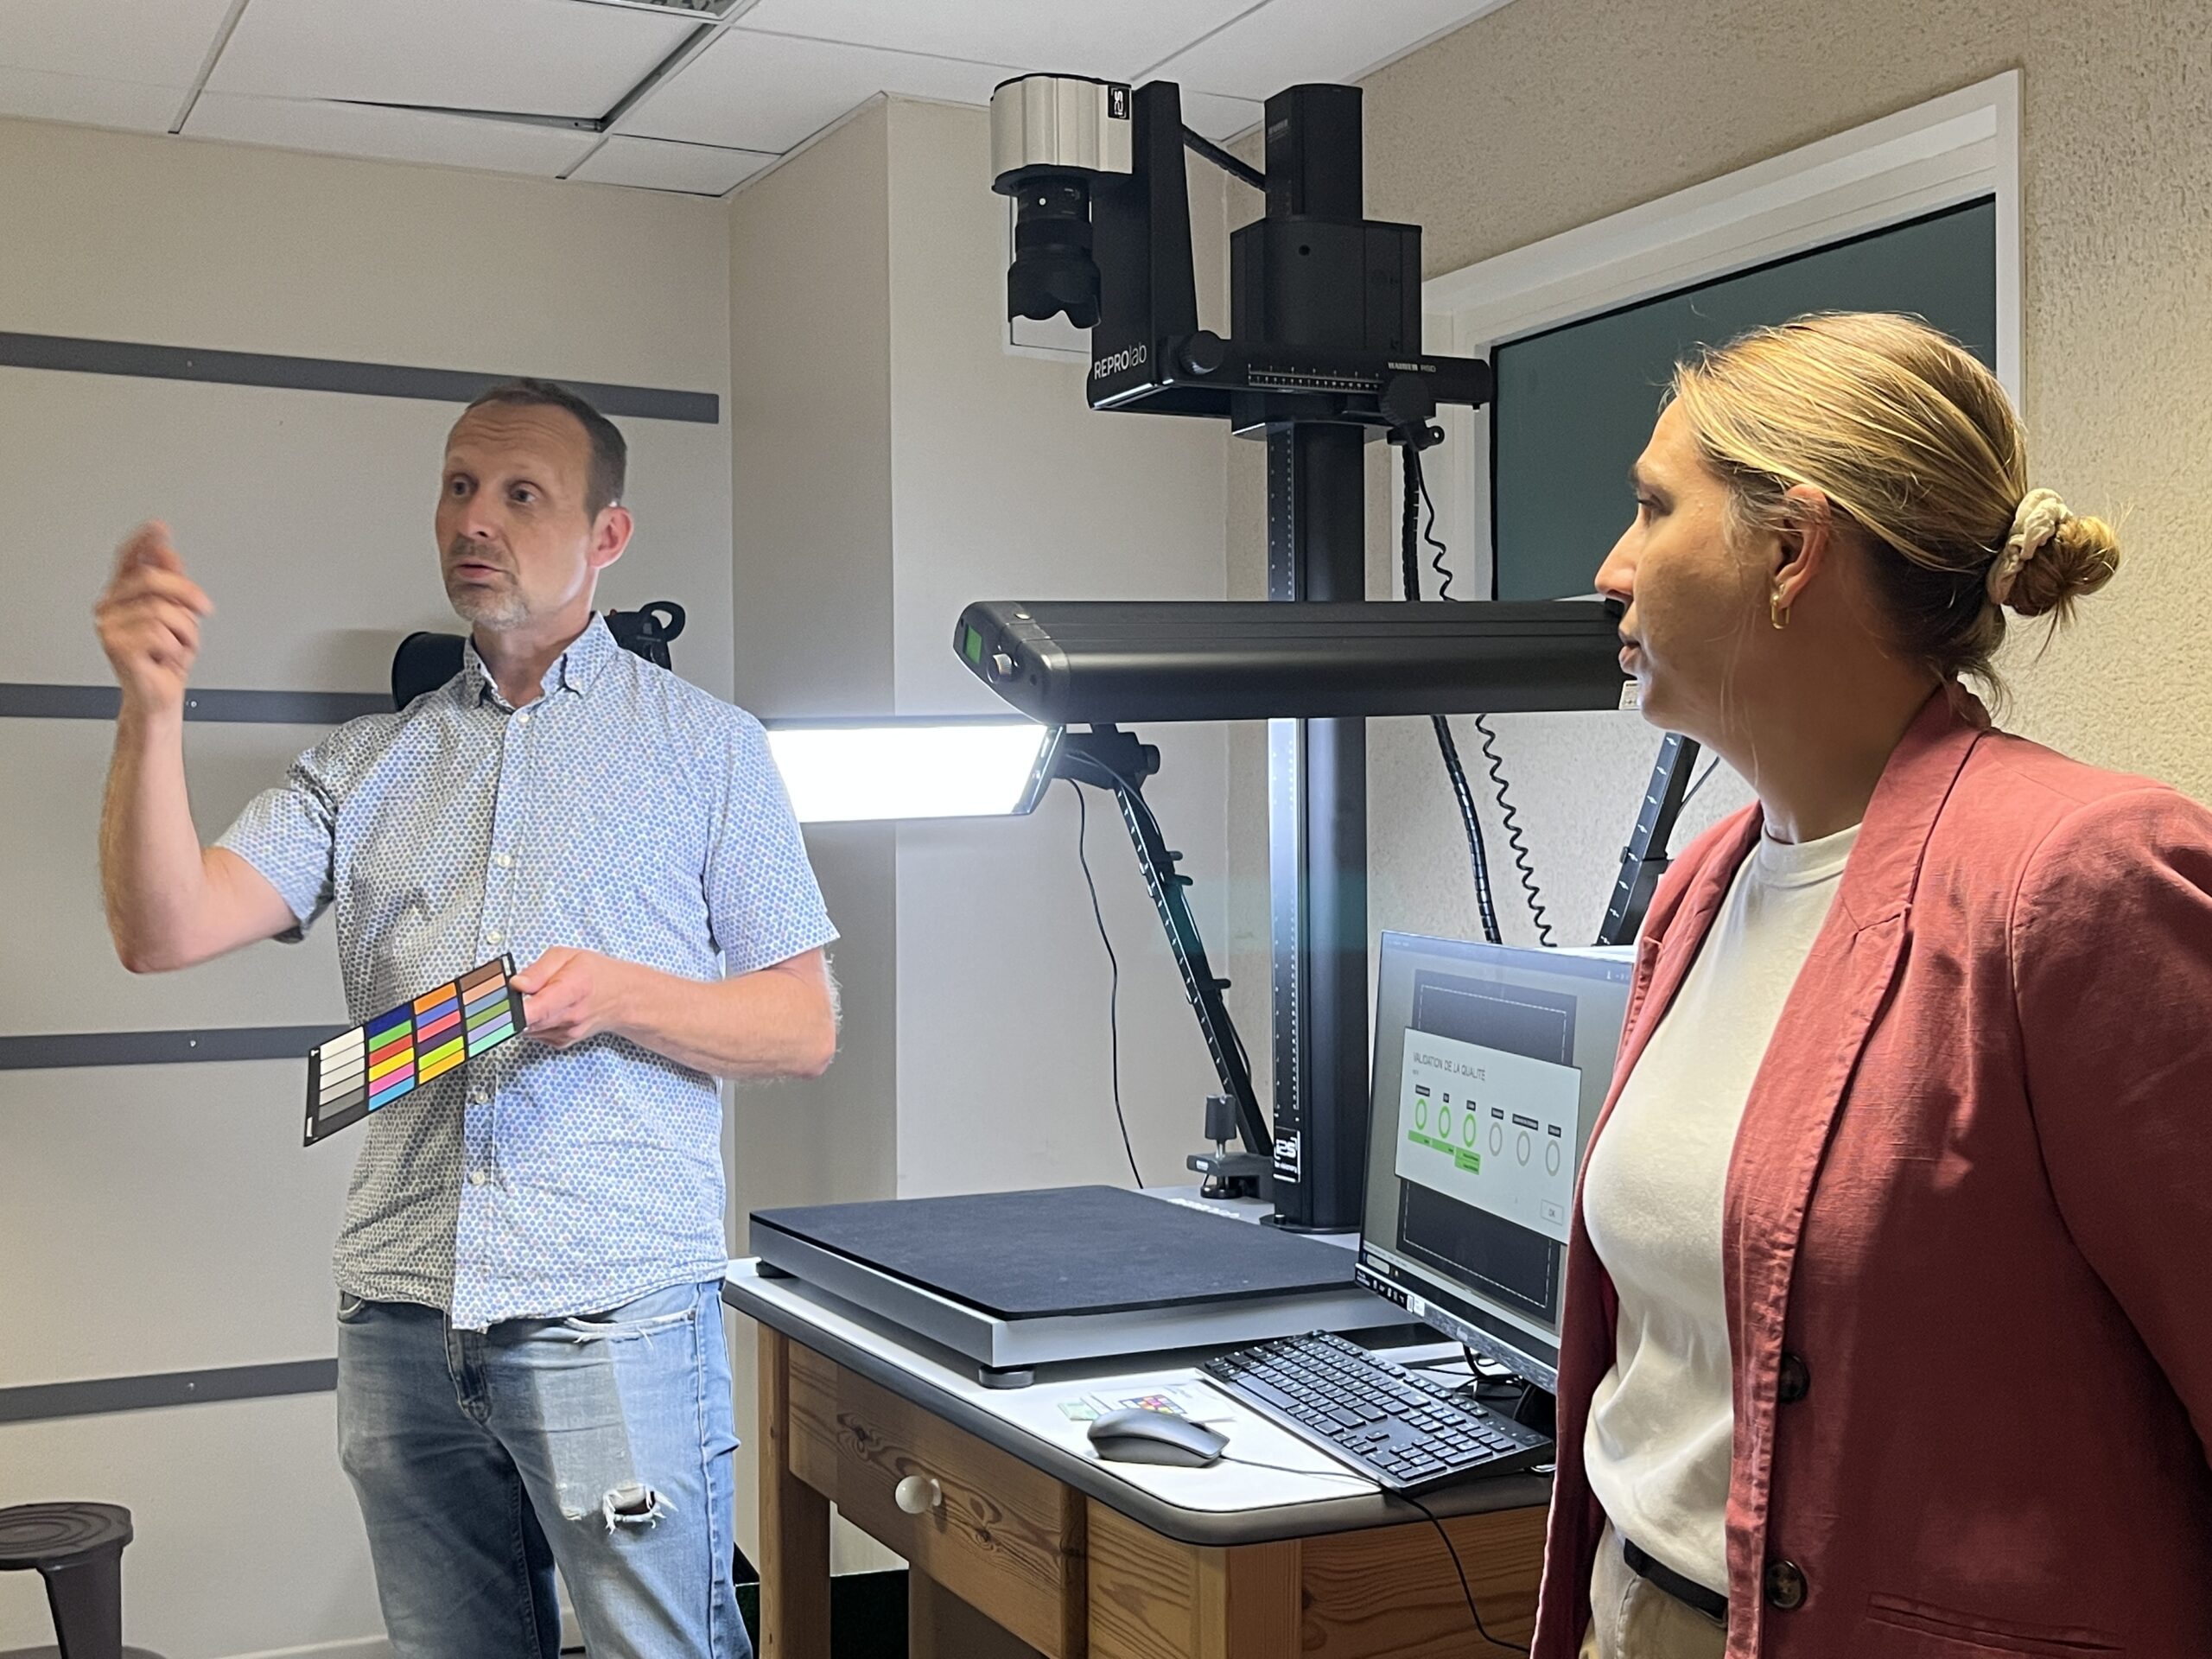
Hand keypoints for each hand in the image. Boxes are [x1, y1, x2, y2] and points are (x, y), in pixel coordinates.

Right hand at [95, 523, 212, 716]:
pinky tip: (165, 657)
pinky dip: (175, 647)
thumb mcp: (179, 616)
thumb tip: (168, 552)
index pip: (128, 559)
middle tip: (203, 609)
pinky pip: (160, 633)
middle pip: (152, 578)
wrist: (158, 696)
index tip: (159, 527)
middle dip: (186, 593)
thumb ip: (172, 584)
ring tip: (177, 646)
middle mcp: (111, 606)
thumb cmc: (165, 659)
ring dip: (185, 631)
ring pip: (163, 610)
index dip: (143, 541)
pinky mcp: (116, 645)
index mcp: (123, 594)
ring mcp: (110, 625)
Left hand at [512, 947, 637, 1050]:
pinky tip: (544, 1009)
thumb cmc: (595, 974)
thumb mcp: (567, 956)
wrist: (622, 999)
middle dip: (510, 1010)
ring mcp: (566, 1033)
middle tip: (504, 995)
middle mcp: (570, 1017)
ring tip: (534, 997)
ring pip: (526, 1029)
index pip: (537, 1009)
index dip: (512, 1010)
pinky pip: (534, 1034)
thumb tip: (515, 984)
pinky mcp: (561, 1042)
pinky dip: (532, 1022)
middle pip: (524, 1022)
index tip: (498, 1005)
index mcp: (573, 989)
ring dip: (521, 1016)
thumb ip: (538, 970)